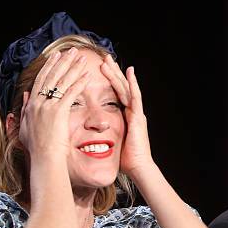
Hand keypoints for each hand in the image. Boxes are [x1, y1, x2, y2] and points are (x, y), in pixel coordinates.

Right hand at [17, 47, 90, 158]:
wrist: (43, 159)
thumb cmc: (37, 149)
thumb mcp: (25, 127)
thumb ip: (25, 110)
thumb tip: (25, 96)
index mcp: (31, 106)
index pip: (40, 80)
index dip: (49, 67)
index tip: (55, 56)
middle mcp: (37, 103)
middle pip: (52, 76)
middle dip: (62, 62)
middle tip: (71, 51)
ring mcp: (47, 107)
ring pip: (62, 82)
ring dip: (73, 68)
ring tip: (82, 59)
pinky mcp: (58, 112)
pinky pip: (71, 93)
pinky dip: (79, 83)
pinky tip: (87, 76)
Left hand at [101, 55, 153, 176]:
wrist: (138, 169)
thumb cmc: (125, 161)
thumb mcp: (111, 143)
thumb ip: (104, 136)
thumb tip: (89, 137)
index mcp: (125, 118)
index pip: (115, 95)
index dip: (108, 83)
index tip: (100, 71)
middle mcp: (132, 112)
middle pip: (120, 88)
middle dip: (112, 73)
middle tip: (104, 59)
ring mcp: (137, 114)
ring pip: (126, 89)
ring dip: (117, 74)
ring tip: (109, 61)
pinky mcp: (139, 117)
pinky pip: (135, 97)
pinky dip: (132, 84)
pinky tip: (129, 72)